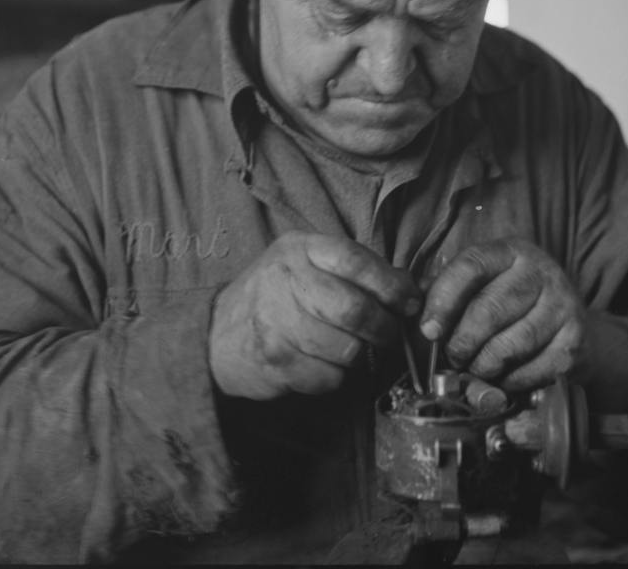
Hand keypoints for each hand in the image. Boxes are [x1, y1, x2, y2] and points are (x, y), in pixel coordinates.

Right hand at [209, 232, 420, 399]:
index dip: (391, 284)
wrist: (217, 333)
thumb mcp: (306, 264)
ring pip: (347, 349)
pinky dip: (335, 377)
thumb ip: (354, 270)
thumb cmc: (275, 295)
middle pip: (355, 310)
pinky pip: (329, 378)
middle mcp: (285, 280)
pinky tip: (321, 363)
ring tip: (350, 348)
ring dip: (359, 355)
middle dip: (384, 329)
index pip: (355, 260)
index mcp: (299, 249)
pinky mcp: (274, 361)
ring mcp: (276, 322)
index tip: (409, 302)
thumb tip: (410, 289)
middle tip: (389, 335)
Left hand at [419, 240, 587, 391]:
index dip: (444, 300)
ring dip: (484, 365)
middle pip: (489, 310)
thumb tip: (410, 303)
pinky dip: (511, 381)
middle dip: (462, 342)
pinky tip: (503, 377)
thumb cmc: (511, 300)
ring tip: (476, 368)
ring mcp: (562, 305)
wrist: (569, 320)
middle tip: (453, 357)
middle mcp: (541, 272)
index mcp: (511, 251)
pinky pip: (534, 370)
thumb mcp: (483, 282)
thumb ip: (447, 288)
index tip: (428, 330)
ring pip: (511, 345)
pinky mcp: (575, 340)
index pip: (470, 267)